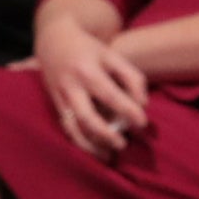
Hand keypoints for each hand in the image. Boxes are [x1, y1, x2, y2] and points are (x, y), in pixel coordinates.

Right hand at [33, 30, 147, 160]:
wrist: (54, 41)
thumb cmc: (91, 51)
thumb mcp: (113, 56)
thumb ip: (132, 78)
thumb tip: (144, 104)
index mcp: (87, 72)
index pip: (109, 95)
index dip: (128, 110)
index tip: (143, 123)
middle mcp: (70, 87)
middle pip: (86, 117)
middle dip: (105, 134)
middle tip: (123, 145)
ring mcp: (60, 98)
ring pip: (72, 128)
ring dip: (90, 145)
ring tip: (110, 157)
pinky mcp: (55, 105)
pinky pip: (67, 128)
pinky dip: (80, 142)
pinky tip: (96, 151)